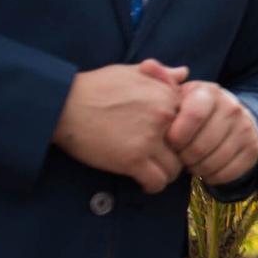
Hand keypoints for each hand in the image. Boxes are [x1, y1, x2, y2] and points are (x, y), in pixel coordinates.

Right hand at [53, 60, 187, 193]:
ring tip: (154, 171)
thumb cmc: (95, 86)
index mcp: (167, 96)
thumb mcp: (131, 72)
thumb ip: (161, 75)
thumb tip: (184, 73)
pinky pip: (156, 181)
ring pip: (175, 168)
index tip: (175, 140)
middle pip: (189, 147)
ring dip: (167, 173)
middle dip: (180, 156)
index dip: (187, 133)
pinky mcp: (132, 160)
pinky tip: (144, 183)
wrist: (62, 103)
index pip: (196, 122)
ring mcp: (149, 140)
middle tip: (166, 160)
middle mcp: (164, 118)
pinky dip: (153, 185)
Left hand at [163, 80, 257, 190]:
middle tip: (179, 157)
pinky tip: (206, 169)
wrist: (233, 118)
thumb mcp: (179, 93)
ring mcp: (245, 129)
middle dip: (185, 157)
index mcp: (209, 93)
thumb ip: (161, 81)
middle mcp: (231, 108)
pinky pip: (228, 172)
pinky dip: (212, 176)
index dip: (177, 136)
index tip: (170, 143)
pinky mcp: (252, 149)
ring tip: (191, 163)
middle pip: (202, 144)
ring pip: (214, 160)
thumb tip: (147, 66)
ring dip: (198, 167)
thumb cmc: (194, 109)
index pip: (194, 115)